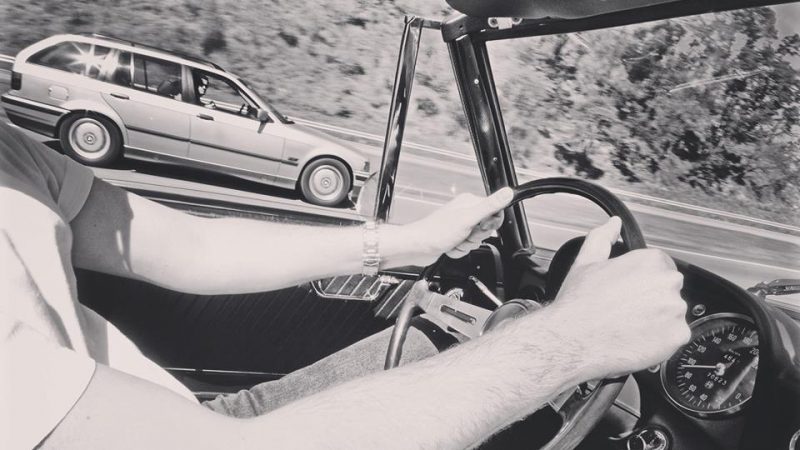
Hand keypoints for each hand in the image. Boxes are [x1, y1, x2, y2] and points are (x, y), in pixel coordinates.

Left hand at [402, 188, 513, 263]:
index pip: (495, 213)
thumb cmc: (437, 232)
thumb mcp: (468, 218)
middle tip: (464, 235)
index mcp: (470, 203)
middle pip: (486, 229)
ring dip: (466, 245)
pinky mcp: (455, 237)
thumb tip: (508, 192)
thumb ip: (490, 206)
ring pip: (476, 240)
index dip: (489, 224)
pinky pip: (467, 247)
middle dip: (476, 237)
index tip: (479, 227)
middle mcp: (465, 212)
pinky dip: (459, 251)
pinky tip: (450, 246)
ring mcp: (460, 226)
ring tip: (455, 241)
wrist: (418, 247)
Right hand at [544, 217, 689, 378]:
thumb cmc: (578, 304)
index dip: (640, 280)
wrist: (573, 339)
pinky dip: (660, 339)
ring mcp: (674, 310)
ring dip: (656, 318)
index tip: (627, 291)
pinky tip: (636, 337)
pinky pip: (674, 335)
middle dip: (650, 298)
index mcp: (650, 261)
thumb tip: (613, 224)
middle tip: (625, 309)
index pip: (659, 266)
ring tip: (628, 324)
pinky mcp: (677, 336)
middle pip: (666, 289)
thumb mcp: (585, 262)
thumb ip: (603, 237)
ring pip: (671, 313)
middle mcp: (667, 283)